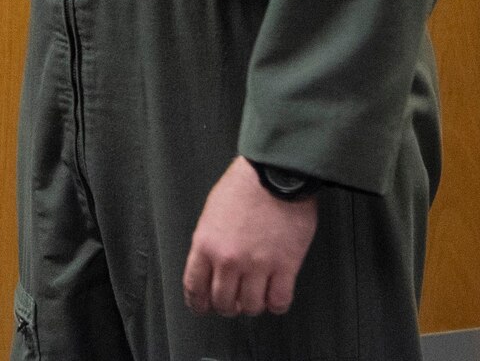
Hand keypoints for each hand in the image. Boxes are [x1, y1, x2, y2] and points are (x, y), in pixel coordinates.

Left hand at [182, 157, 318, 317]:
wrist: (274, 172)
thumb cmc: (243, 186)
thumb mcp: (212, 213)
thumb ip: (209, 243)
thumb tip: (209, 266)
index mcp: (205, 245)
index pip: (194, 287)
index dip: (198, 303)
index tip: (202, 307)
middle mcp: (228, 260)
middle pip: (223, 303)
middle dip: (227, 306)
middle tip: (234, 302)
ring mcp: (257, 265)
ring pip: (251, 307)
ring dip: (252, 306)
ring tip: (256, 296)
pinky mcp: (285, 266)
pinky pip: (278, 302)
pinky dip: (276, 304)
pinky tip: (275, 296)